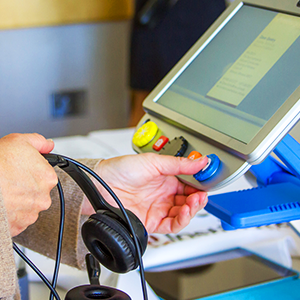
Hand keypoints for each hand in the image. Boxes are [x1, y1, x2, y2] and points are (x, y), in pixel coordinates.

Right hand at [0, 133, 57, 236]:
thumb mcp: (18, 141)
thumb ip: (39, 142)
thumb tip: (49, 145)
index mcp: (48, 178)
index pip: (45, 174)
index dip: (31, 170)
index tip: (20, 169)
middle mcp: (43, 198)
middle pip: (36, 191)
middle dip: (25, 186)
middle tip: (9, 180)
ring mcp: (30, 215)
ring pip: (26, 206)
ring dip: (17, 201)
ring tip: (3, 192)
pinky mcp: (17, 227)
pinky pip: (15, 220)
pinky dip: (9, 214)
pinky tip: (2, 203)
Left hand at [83, 153, 207, 233]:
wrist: (101, 185)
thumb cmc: (121, 169)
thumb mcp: (153, 162)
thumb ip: (179, 164)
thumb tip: (201, 161)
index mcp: (165, 178)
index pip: (189, 183)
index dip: (200, 184)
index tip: (208, 181)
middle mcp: (163, 193)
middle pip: (189, 199)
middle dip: (198, 198)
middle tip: (201, 194)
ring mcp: (158, 208)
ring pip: (183, 212)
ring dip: (193, 209)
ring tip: (194, 201)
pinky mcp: (152, 221)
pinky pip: (172, 224)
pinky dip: (182, 220)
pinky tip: (185, 211)